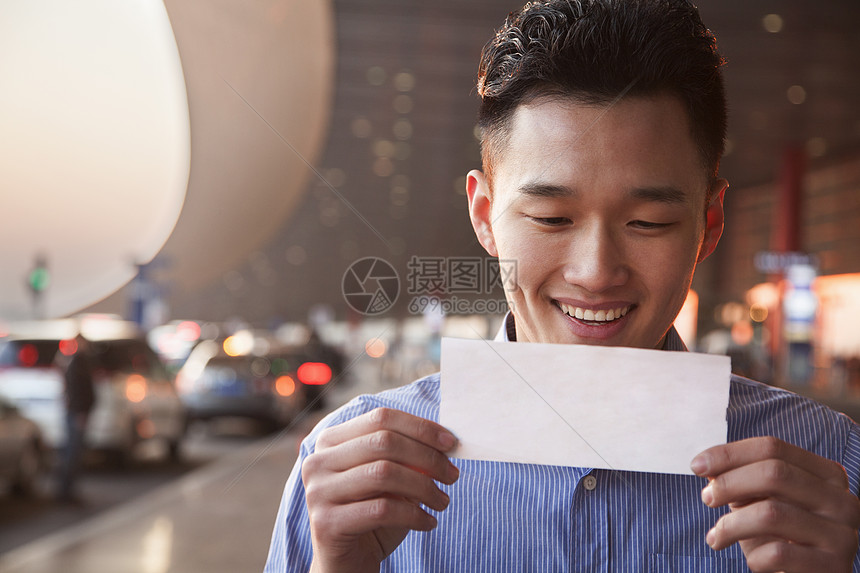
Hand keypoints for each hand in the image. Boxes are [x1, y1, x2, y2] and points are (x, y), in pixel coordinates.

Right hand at [302, 407, 459, 572]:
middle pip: (384, 442)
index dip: (420, 427)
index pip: (380, 418)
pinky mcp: (327, 523)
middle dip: (427, 457)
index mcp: (331, 441)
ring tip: (442, 501)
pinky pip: (382, 510)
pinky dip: (414, 515)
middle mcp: (318, 461)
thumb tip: (445, 441)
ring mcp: (318, 492)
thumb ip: (407, 456)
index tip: (450, 443)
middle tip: (452, 475)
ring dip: (424, 487)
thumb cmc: (373, 514)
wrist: (348, 562)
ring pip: (384, 473)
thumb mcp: (391, 480)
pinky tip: (428, 522)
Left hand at [692, 437, 859, 571]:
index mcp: (827, 475)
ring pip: (772, 513)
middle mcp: (842, 500)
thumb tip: (706, 466)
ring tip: (716, 537)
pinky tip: (752, 562)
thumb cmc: (783, 539)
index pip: (773, 448)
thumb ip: (741, 482)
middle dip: (729, 483)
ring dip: (731, 524)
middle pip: (774, 474)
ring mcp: (843, 534)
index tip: (696, 466)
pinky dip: (753, 557)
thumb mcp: (762, 504)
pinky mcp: (834, 567)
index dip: (729, 453)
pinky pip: (778, 554)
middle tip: (706, 498)